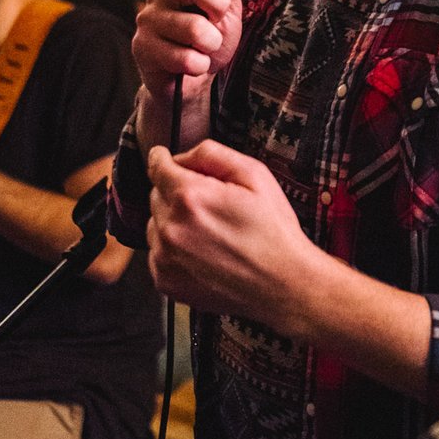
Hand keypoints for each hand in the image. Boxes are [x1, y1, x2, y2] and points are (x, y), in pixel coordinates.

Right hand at [133, 0, 243, 105]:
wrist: (192, 82)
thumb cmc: (210, 41)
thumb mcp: (227, 9)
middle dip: (218, 5)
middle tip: (217, 21)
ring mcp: (148, 20)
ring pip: (193, 27)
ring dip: (211, 44)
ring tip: (205, 49)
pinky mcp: (142, 48)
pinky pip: (184, 57)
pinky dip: (199, 65)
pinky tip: (193, 65)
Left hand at [146, 141, 315, 332]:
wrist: (283, 284)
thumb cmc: (273, 230)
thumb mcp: (255, 175)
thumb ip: (212, 154)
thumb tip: (180, 156)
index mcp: (190, 197)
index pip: (157, 167)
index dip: (162, 159)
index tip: (163, 158)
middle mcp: (171, 228)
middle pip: (156, 195)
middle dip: (175, 191)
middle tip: (208, 202)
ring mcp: (166, 259)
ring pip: (155, 224)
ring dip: (172, 221)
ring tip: (207, 230)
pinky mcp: (166, 282)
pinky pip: (157, 254)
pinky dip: (172, 249)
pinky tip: (202, 251)